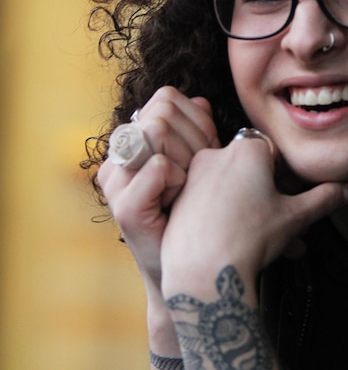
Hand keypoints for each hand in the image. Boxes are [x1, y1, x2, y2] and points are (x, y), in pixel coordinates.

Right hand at [99, 86, 219, 285]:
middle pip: (161, 112)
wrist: (191, 271)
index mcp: (135, 144)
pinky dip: (179, 180)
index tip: (208, 148)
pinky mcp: (124, 207)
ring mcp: (117, 183)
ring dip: (188, 158)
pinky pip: (158, 166)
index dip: (196, 118)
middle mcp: (118, 159)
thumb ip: (199, 132)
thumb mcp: (203, 165)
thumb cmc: (198, 216)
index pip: (165, 99)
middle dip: (195, 139)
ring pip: (156, 131)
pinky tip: (180, 201)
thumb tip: (202, 101)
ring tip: (190, 187)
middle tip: (200, 173)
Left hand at [160, 132, 347, 297]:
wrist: (203, 272)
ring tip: (256, 234)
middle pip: (251, 167)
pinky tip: (231, 236)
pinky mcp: (178, 196)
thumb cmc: (248, 238)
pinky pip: (207, 196)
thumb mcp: (296, 217)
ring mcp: (194, 175)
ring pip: (229, 183)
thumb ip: (325, 198)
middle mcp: (217, 154)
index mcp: (249, 149)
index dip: (286, 176)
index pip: (276, 152)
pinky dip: (220, 211)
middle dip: (266, 192)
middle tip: (276, 218)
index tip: (288, 197)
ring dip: (244, 202)